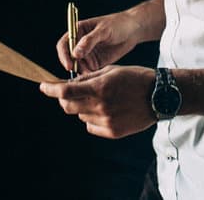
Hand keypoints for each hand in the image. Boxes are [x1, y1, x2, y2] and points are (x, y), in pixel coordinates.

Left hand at [39, 65, 155, 138]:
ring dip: (83, 108)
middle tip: (70, 93)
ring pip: (80, 116)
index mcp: (99, 88)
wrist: (160, 96)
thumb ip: (89, 77)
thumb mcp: (112, 70)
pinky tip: (107, 111)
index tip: (43, 86)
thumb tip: (71, 83)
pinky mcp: (112, 132)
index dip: (51, 89)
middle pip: (68, 106)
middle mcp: (100, 106)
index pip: (65, 91)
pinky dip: (92, 119)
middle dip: (65, 99)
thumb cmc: (136, 78)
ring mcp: (106, 121)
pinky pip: (91, 126)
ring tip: (101, 99)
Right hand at [56, 11, 140, 73]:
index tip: (70, 66)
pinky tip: (95, 79)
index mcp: (77, 31)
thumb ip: (89, 41)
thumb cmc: (118, 24)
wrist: (133, 30)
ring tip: (91, 77)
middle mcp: (79, 44)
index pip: (64, 45)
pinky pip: (88, 72)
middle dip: (73, 67)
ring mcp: (87, 55)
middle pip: (69, 59)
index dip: (64, 56)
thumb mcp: (104, 30)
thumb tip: (75, 53)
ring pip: (78, 67)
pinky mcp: (95, 63)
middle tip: (82, 74)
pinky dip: (90, 77)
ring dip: (82, 73)